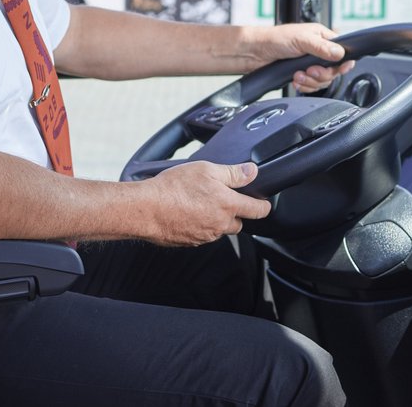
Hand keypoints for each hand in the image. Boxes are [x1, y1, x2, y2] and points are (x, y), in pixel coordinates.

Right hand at [141, 161, 272, 246]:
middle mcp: (220, 224)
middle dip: (235, 213)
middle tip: (222, 198)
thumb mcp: (206, 170)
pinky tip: (187, 213)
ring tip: (199, 203)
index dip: (263, 206)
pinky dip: (200, 225)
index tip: (264, 204)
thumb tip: (251, 171)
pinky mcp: (191, 242)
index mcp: (228, 205)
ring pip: (219, 229)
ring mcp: (206, 236)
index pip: (257, 210)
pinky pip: (203, 234)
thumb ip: (232, 173)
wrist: (146, 209)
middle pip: (238, 223)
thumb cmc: (173, 188)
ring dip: (216, 219)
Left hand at [253, 23, 355, 93]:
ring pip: (322, 80)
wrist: (256, 53)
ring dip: (311, 81)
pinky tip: (296, 80)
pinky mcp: (302, 75)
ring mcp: (310, 64)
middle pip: (333, 70)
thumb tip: (340, 53)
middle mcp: (318, 51)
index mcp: (322, 37)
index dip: (343, 62)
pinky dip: (304, 86)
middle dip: (321, 74)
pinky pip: (312, 86)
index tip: (340, 68)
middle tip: (310, 71)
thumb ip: (321, 47)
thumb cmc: (275, 39)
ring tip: (298, 75)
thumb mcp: (301, 40)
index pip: (342, 51)